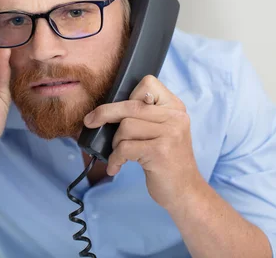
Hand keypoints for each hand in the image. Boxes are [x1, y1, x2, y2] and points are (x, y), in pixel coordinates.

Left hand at [83, 75, 202, 209]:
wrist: (185, 192)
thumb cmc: (167, 161)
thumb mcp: (163, 132)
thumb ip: (146, 116)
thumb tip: (108, 108)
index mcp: (175, 107)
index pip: (147, 84)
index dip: (129, 95)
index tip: (120, 110)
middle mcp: (175, 116)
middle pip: (130, 105)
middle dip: (105, 113)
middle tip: (89, 121)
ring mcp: (169, 133)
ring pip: (125, 127)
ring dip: (116, 143)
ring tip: (120, 154)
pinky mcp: (160, 151)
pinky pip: (125, 148)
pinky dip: (115, 159)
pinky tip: (116, 167)